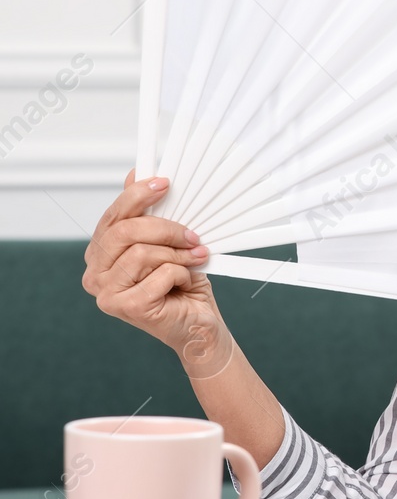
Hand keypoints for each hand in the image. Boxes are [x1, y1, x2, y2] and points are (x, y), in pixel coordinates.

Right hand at [82, 171, 230, 375]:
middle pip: (124, 231)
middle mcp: (95, 275)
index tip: (165, 183)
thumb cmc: (182, 284)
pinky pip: (160, 273)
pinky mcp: (125, 307)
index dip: (136, 196)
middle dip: (165, 227)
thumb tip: (136, 173)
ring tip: (195, 260)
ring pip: (143, 252)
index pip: (112, 218)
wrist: (199, 325)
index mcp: (100, 255)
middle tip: (192, 234)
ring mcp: (106, 294)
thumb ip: (147, 213)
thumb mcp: (167, 242)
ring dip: (178, 254)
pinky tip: (185, 284)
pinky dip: (181, 274)